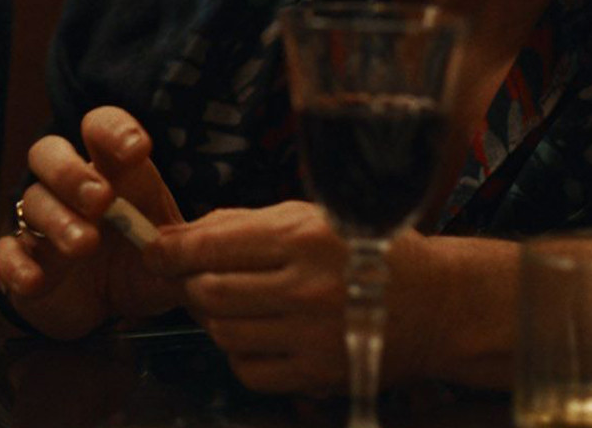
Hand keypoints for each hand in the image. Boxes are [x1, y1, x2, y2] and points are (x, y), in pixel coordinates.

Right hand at [0, 107, 185, 337]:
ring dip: (58, 219)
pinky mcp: (20, 260)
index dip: (115, 130)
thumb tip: (204, 253)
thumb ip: (185, 253)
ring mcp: (40, 223)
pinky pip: (5, 253)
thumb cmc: (139, 267)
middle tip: (101, 199)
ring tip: (86, 244)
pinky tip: (36, 280)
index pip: (101, 128)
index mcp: (112, 172)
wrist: (103, 310)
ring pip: (32, 202)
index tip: (138, 149)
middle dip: (72, 171)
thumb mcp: (170, 261)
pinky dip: (16, 264)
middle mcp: (70, 188)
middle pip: (50, 153)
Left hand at [149, 203, 435, 393]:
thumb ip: (242, 225)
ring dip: (214, 318)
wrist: (437, 303)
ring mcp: (313, 336)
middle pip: (208, 292)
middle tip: (196, 278)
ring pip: (222, 332)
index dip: (168, 250)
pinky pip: (247, 369)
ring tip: (231, 303)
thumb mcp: (310, 217)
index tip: (153, 250)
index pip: (210, 246)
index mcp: (303, 237)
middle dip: (190, 285)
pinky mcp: (318, 374)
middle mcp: (307, 287)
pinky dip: (240, 352)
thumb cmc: (368, 250)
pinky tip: (258, 334)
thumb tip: (177, 235)